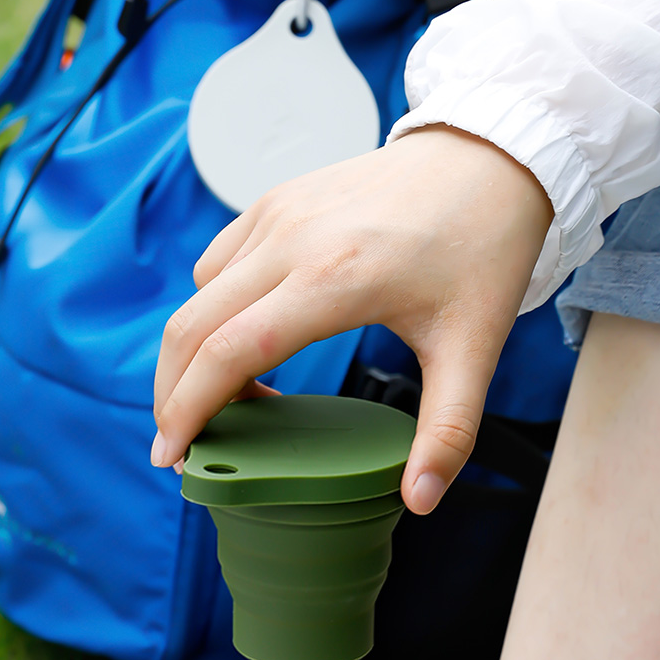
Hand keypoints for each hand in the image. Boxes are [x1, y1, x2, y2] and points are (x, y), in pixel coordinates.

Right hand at [152, 124, 552, 512]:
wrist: (487, 159)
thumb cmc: (482, 246)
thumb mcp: (474, 345)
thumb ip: (448, 430)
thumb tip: (420, 500)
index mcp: (334, 280)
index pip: (227, 354)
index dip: (188, 411)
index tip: (173, 456)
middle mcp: (291, 240)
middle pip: (190, 326)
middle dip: (172, 392)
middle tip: (185, 438)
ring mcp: (278, 213)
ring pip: (198, 293)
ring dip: (195, 348)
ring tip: (231, 388)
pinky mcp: (278, 199)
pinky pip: (219, 258)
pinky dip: (212, 302)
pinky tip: (247, 324)